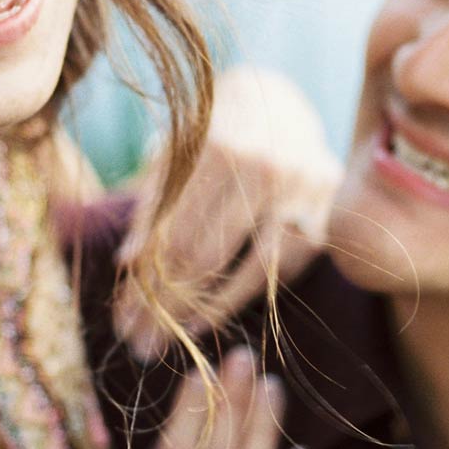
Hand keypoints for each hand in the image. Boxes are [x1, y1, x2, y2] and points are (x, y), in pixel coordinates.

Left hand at [116, 66, 338, 356]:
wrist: (279, 104)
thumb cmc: (211, 134)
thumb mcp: (173, 156)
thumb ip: (153, 205)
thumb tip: (127, 263)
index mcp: (218, 148)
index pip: (174, 234)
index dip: (145, 284)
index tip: (122, 322)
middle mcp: (264, 168)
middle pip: (207, 255)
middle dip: (168, 307)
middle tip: (141, 345)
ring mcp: (301, 191)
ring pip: (251, 270)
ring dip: (208, 311)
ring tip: (174, 337)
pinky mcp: (327, 213)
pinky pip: (283, 269)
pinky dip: (248, 295)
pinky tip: (212, 317)